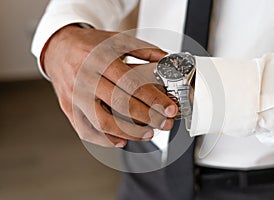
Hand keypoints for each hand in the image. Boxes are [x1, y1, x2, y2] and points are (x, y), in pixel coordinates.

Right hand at [43, 25, 177, 147]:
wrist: (58, 48)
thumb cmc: (89, 45)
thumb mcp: (116, 40)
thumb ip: (143, 50)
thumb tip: (166, 61)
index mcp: (100, 59)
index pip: (132, 83)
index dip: (154, 99)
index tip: (170, 108)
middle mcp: (86, 78)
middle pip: (120, 104)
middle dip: (148, 118)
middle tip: (164, 123)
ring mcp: (75, 96)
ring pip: (103, 122)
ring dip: (129, 132)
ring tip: (148, 134)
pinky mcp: (68, 108)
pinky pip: (86, 130)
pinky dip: (105, 140)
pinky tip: (121, 141)